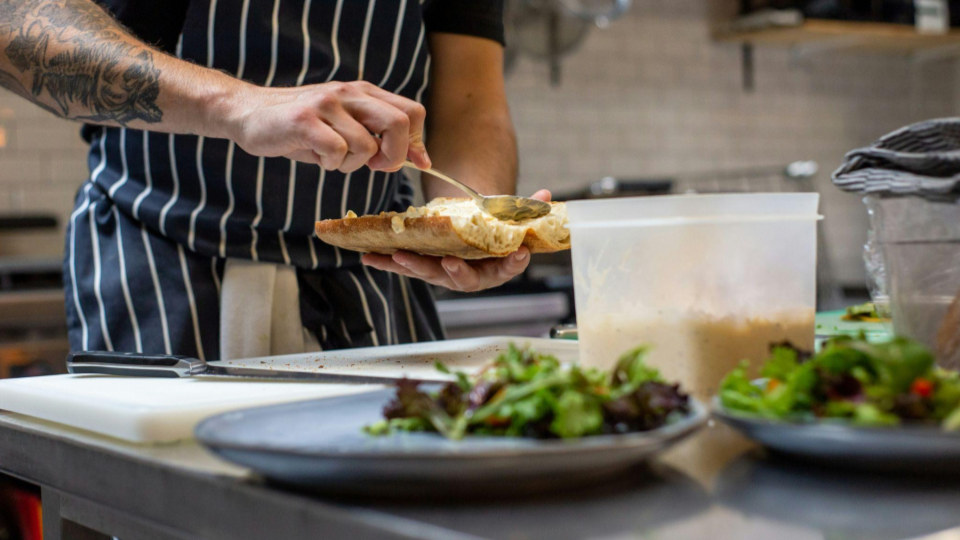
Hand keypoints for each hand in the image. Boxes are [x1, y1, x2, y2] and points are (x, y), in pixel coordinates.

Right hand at [226, 81, 430, 172]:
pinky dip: (331, 164)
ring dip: (352, 164)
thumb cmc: (304, 129)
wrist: (249, 114)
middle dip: (393, 155)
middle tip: (374, 165)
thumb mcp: (347, 128)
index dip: (416, 142)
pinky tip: (316, 156)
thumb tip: (420, 159)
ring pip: (366, 145)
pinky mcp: (305, 120)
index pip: (412, 112)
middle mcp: (349, 93)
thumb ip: (380, 138)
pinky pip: (337, 151)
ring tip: (331, 158)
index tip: (412, 163)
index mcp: (364, 93)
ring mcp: (327, 104)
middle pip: (399, 123)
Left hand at [361, 190, 551, 291]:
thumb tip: (547, 197)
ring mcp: (444, 273)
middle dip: (454, 272)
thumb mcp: (508, 215)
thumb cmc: (491, 225)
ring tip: (397, 257)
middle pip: (463, 279)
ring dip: (412, 267)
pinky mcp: (423, 266)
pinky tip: (368, 256)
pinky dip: (386, 261)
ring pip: (430, 274)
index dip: (513, 264)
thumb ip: (525, 209)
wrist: (471, 230)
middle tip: (448, 263)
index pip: (508, 269)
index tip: (517, 255)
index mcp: (496, 267)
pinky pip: (405, 266)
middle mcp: (470, 275)